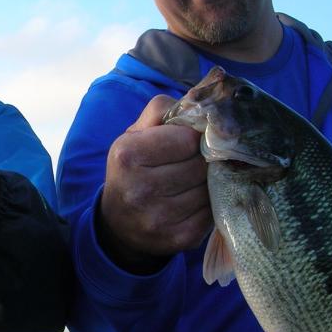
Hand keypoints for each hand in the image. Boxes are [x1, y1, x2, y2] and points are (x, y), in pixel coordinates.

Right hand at [98, 95, 211, 272]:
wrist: (119, 224)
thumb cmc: (132, 169)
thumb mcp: (136, 134)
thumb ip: (165, 109)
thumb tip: (205, 92)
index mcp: (127, 155)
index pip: (188, 138)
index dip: (193, 138)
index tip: (188, 142)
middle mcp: (139, 189)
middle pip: (200, 164)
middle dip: (203, 160)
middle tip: (194, 162)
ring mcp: (158, 218)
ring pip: (210, 188)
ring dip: (209, 182)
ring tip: (193, 181)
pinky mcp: (177, 239)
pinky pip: (212, 212)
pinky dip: (209, 204)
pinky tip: (195, 200)